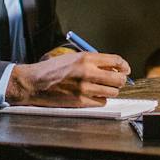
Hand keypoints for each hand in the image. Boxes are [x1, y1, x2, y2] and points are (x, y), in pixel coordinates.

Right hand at [6, 49, 131, 106]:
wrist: (34, 83)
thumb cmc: (51, 69)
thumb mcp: (72, 57)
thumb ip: (92, 61)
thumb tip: (112, 67)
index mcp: (86, 58)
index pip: (116, 61)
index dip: (124, 66)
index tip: (124, 69)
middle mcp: (87, 72)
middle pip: (118, 78)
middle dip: (120, 79)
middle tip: (117, 80)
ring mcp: (85, 88)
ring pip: (112, 91)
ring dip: (110, 90)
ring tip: (103, 87)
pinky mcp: (81, 102)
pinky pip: (102, 102)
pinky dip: (100, 99)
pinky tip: (93, 95)